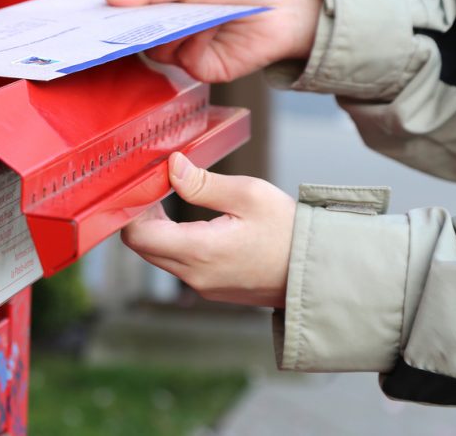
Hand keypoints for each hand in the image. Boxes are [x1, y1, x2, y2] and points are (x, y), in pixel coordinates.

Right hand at [105, 0, 321, 82]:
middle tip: (121, 23)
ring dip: (171, 32)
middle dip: (132, 29)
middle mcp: (170, 34)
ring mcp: (185, 54)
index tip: (90, 17)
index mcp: (164, 9)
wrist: (283, 9)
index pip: (127, 17)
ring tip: (192, 15)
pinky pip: (183, 61)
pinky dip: (193, 43)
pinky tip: (210, 28)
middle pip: (136, 38)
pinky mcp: (202, 71)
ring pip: (157, 52)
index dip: (109, 18)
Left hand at [121, 152, 294, 307]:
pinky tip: (189, 221)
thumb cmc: (290, 232)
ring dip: (157, 229)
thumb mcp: (249, 195)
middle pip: (143, 247)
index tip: (144, 185)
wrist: (323, 272)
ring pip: (158, 256)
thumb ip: (203, 183)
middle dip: (141, 216)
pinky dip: (174, 242)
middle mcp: (195, 276)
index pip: (137, 235)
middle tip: (155, 187)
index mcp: (199, 252)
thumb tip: (171, 167)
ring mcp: (203, 286)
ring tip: (172, 198)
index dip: (132, 208)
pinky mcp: (212, 288)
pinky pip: (178, 265)